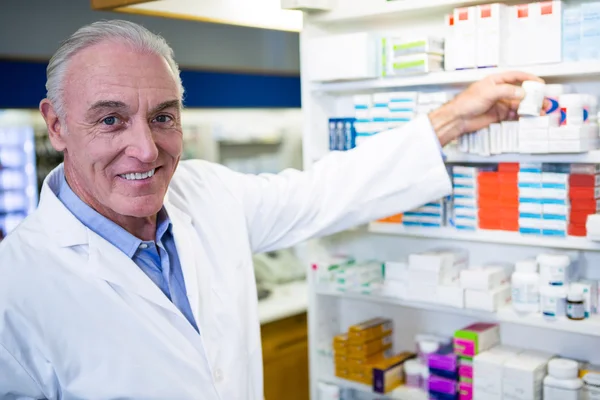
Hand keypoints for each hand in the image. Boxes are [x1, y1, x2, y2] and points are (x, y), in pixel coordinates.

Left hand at [429, 71, 545, 145]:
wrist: (458, 119)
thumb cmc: (466, 102)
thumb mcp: (488, 92)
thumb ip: (507, 91)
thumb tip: (522, 92)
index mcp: (496, 81)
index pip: (516, 76)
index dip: (529, 78)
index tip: (539, 83)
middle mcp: (499, 91)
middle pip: (520, 91)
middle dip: (533, 96)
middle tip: (543, 100)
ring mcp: (500, 103)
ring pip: (519, 104)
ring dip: (530, 107)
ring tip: (540, 111)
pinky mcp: (499, 114)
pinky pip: (514, 114)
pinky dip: (522, 115)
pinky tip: (528, 117)